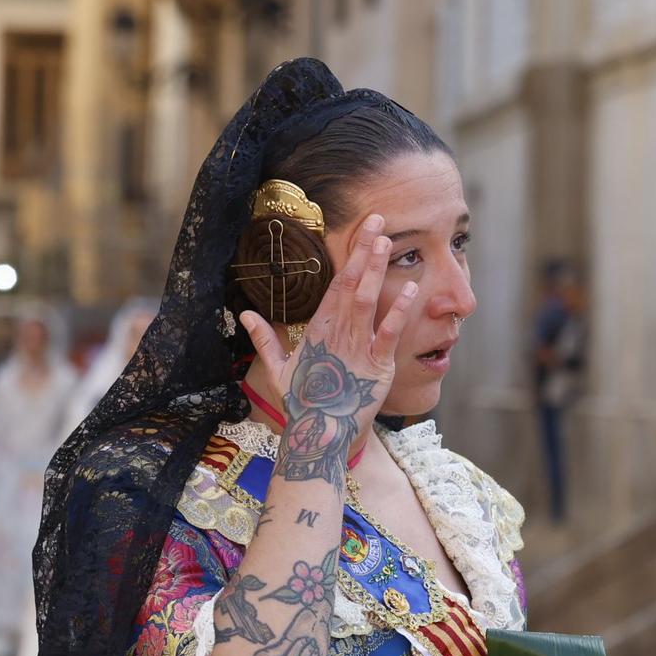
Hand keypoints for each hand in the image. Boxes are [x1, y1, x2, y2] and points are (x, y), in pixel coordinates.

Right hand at [238, 215, 418, 458]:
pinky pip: (389, 334)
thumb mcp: (276, 369)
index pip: (335, 286)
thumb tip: (245, 313)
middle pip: (352, 285)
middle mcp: (337, 333)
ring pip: (368, 301)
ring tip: (387, 242)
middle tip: (377, 221)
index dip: (349, 257)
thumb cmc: (301, 404)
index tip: (360, 232)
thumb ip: (264, 338)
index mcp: (317, 330)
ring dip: (377, 270)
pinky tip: (411, 289)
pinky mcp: (376, 366)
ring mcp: (357, 348)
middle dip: (364, 251)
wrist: (318, 435)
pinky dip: (399, 311)